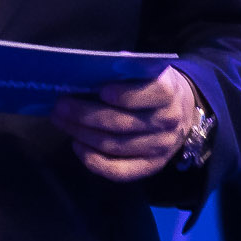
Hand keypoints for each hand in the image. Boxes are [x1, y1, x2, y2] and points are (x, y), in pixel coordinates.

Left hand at [56, 66, 199, 181]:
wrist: (180, 111)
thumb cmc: (150, 85)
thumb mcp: (145, 71)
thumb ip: (124, 69)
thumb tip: (89, 70)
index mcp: (169, 92)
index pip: (151, 94)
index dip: (125, 94)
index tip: (100, 90)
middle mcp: (168, 121)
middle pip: (122, 123)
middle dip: (86, 114)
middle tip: (60, 106)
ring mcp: (161, 147)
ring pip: (115, 145)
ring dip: (82, 134)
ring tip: (61, 121)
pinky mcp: (151, 166)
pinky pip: (119, 171)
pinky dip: (93, 161)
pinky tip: (77, 146)